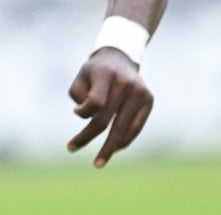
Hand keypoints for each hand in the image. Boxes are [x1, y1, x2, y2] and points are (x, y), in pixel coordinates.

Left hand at [66, 48, 153, 166]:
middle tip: (71, 149)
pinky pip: (136, 127)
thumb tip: (86, 117)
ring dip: (109, 147)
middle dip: (88, 136)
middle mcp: (126, 83)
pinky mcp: (149, 100)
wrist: (120, 58)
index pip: (96, 101)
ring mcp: (140, 92)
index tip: (77, 113)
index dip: (83, 112)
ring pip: (122, 127)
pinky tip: (114, 149)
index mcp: (106, 73)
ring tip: (98, 162)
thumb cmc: (95, 72)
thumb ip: (79, 96)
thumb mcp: (81, 77)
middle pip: (106, 119)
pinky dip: (124, 140)